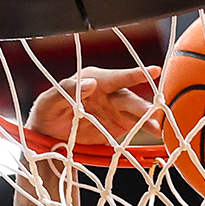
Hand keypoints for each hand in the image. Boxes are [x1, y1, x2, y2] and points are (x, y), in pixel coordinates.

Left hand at [27, 66, 161, 148]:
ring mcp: (114, 110)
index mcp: (93, 80)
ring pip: (135, 113)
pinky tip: (156, 134)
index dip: (134, 74)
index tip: (153, 71)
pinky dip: (145, 129)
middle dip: (142, 106)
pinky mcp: (117, 126)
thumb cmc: (47, 112)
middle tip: (154, 112)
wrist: (47, 134)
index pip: (116, 77)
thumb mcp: (49, 101)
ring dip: (148, 120)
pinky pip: (133, 127)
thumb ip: (67, 91)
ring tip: (157, 129)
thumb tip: (91, 82)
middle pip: (129, 98)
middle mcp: (108, 93)